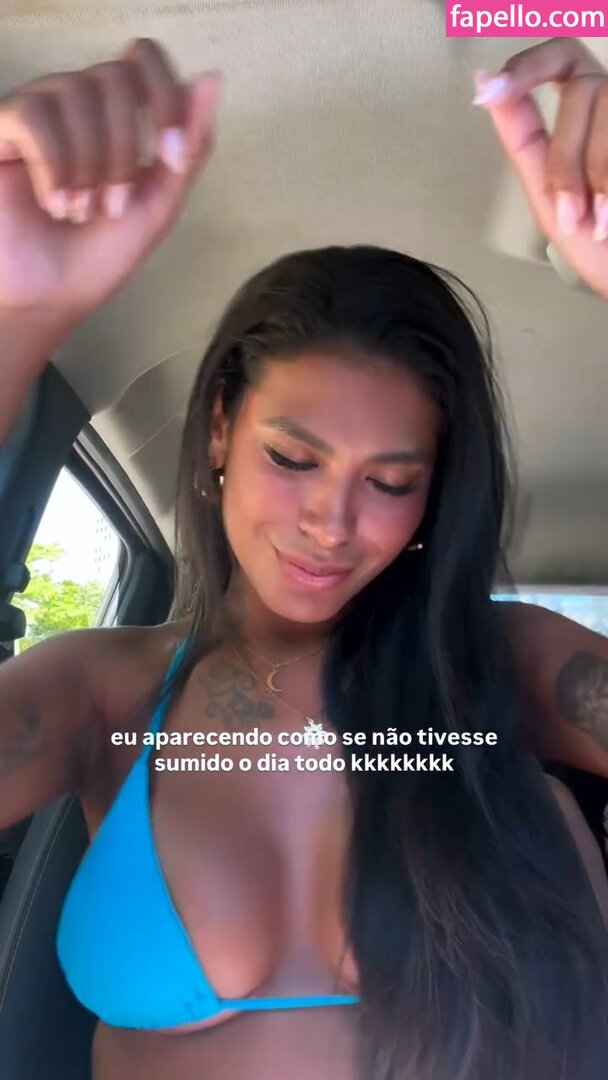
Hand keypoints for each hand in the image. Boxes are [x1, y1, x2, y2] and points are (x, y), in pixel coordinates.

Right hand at [0, 38, 221, 320]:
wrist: (51, 299)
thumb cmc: (99, 256)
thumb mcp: (159, 204)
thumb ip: (189, 148)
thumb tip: (212, 78)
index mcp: (115, 115)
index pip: (144, 58)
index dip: (165, 99)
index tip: (173, 157)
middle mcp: (75, 104)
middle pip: (116, 79)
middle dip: (125, 153)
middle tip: (113, 207)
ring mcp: (37, 113)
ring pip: (77, 93)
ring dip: (91, 165)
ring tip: (80, 213)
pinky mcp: (3, 130)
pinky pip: (34, 116)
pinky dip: (55, 166)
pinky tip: (54, 204)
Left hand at [473, 37, 607, 300]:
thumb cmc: (600, 248)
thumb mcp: (548, 194)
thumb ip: (522, 137)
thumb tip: (484, 83)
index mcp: (586, 113)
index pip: (559, 58)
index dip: (527, 65)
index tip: (492, 89)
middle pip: (582, 91)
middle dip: (567, 159)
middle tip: (571, 214)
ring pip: (607, 104)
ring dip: (596, 172)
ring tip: (602, 222)